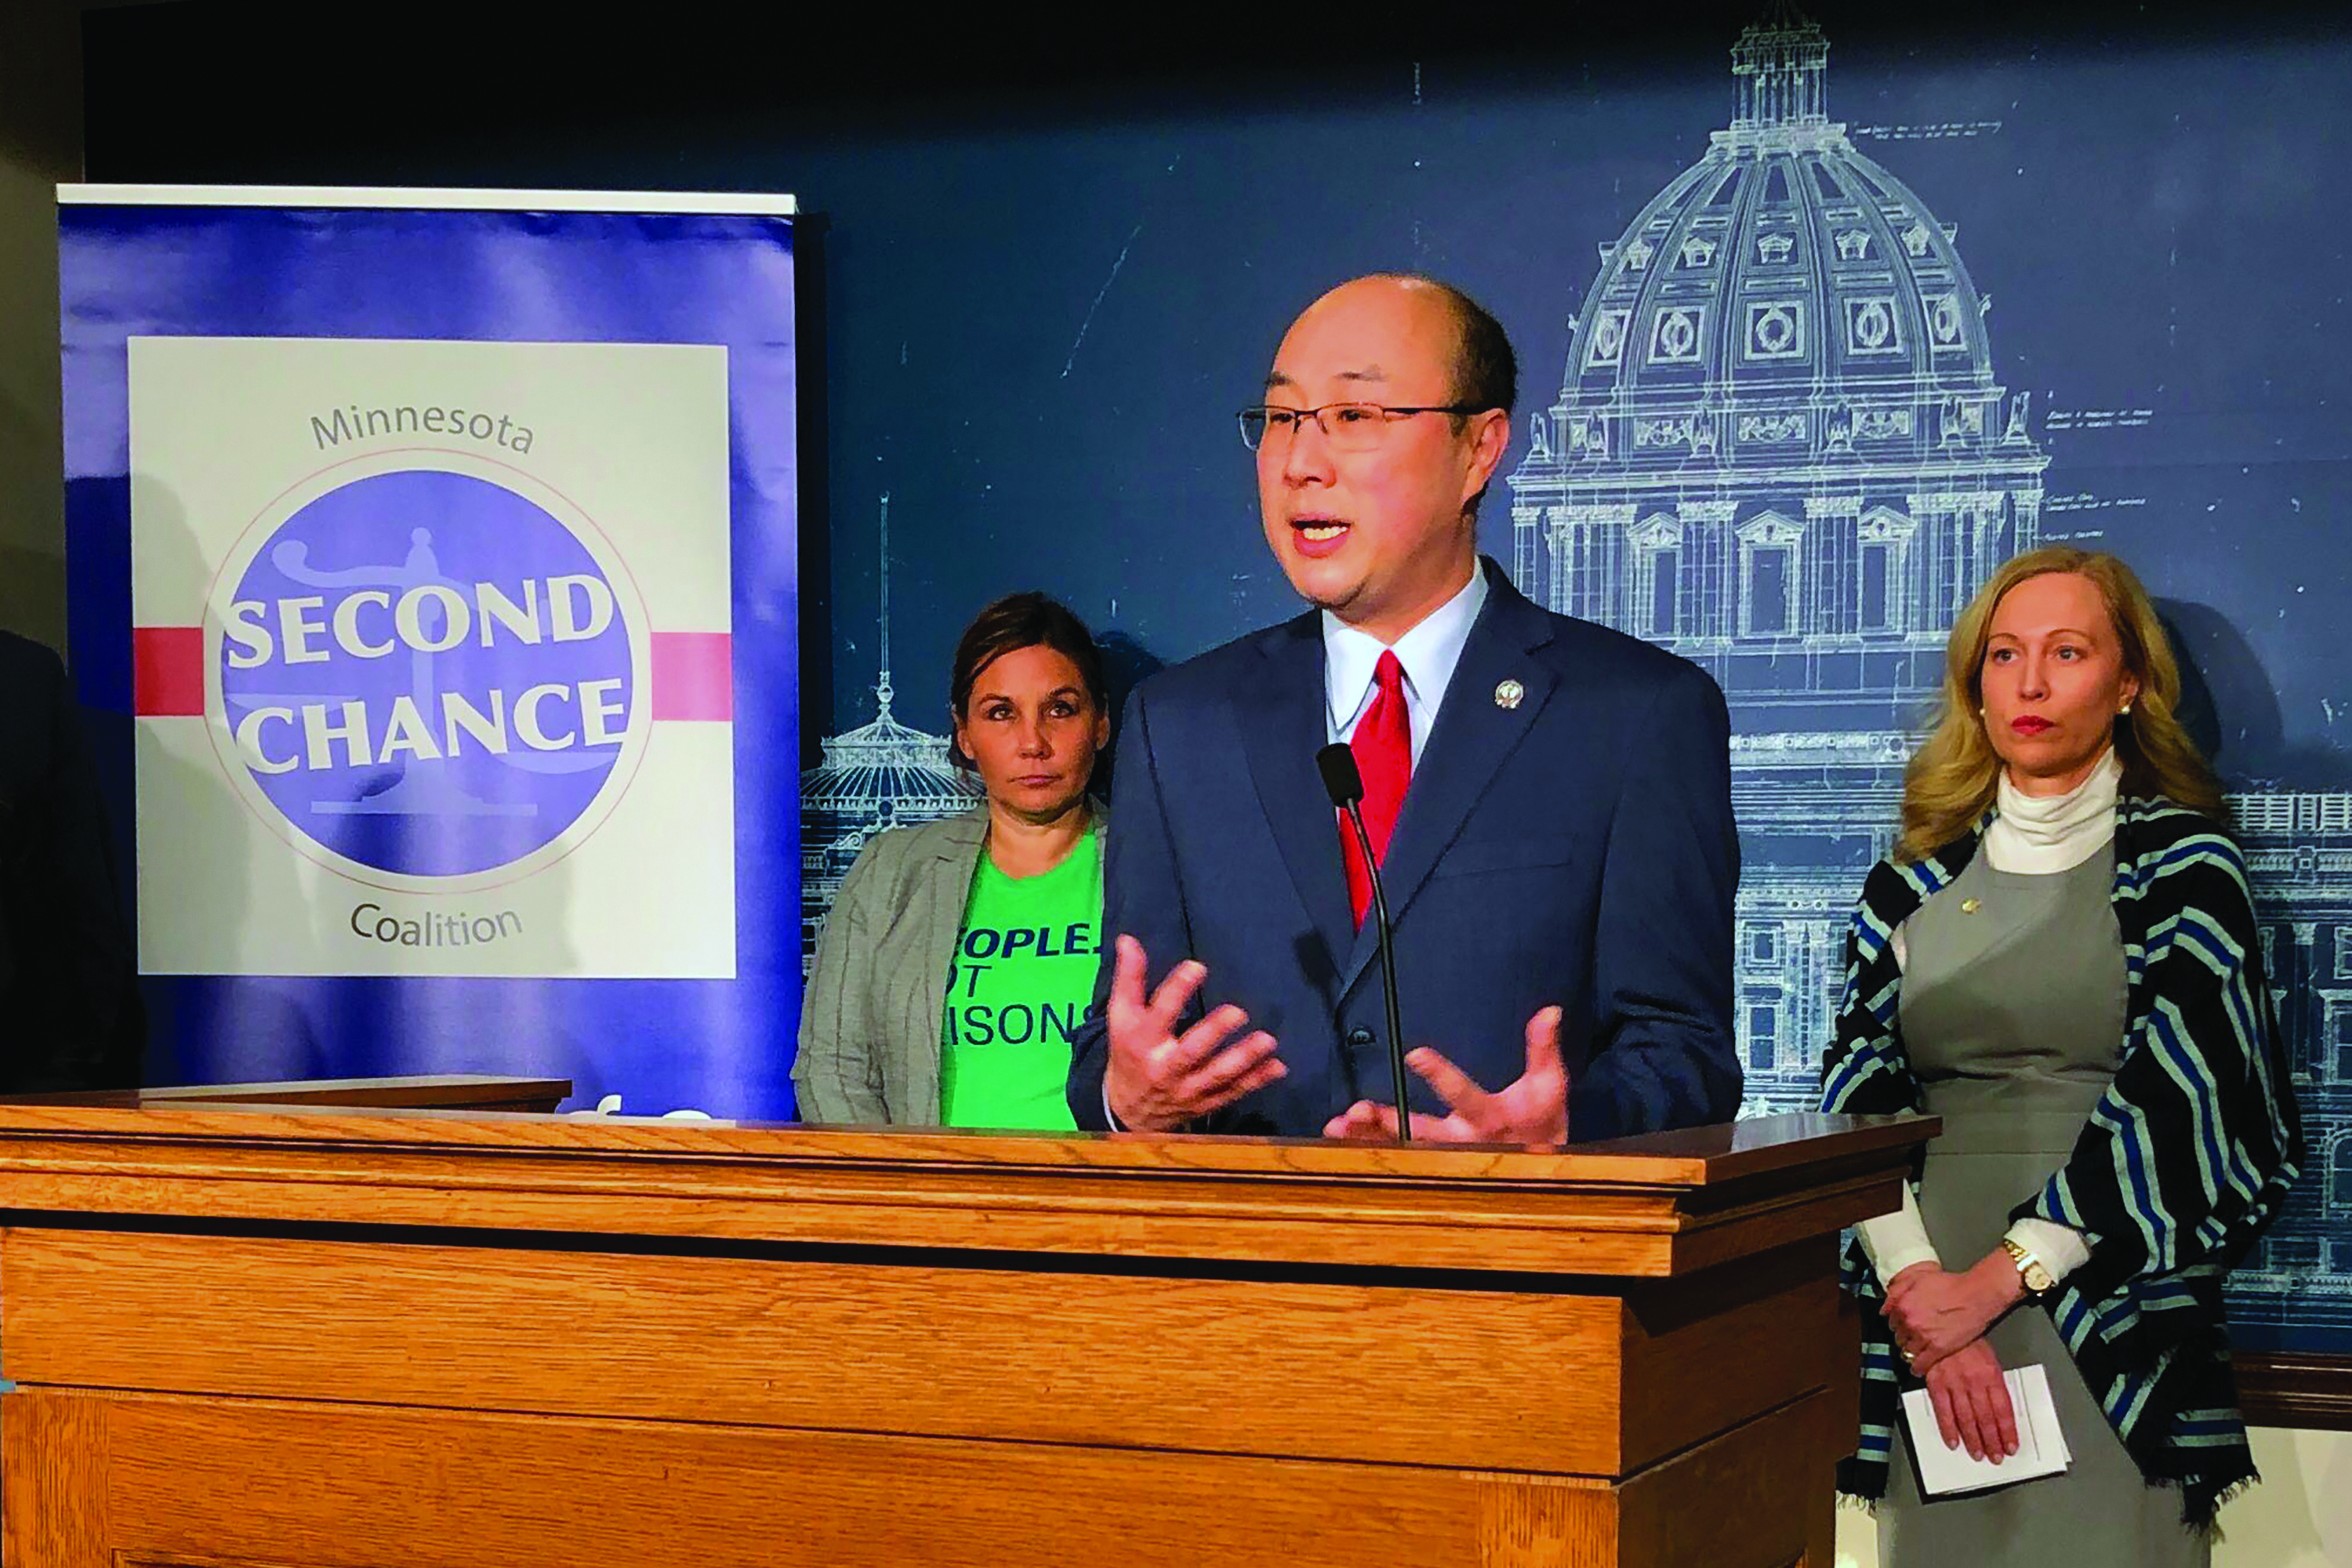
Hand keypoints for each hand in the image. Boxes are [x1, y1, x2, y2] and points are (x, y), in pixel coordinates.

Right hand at [1103, 935, 1284, 1132]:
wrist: (1129, 1111)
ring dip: (1243, 1059)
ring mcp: (1188, 1089)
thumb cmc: (1129, 1053)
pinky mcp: (1207, 1103)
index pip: (1160, 1013)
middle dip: (1213, 1033)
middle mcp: (1166, 1067)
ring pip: (1217, 1075)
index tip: (1198, 967)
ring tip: (1267, 1040)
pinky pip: (1234, 1092)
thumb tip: (1128, 939)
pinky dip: (1257, 1081)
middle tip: (1237, 1012)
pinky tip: (1278, 1067)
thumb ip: (1129, 978)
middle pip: (1191, 1051)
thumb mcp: (1121, 1017)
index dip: (1177, 990)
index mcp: (1143, 1041)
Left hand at [1322, 1006, 1567, 1145]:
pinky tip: (1339, 1135)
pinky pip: (1394, 1157)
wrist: (1543, 1175)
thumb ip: (1543, 1049)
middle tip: (1357, 1110)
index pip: (1463, 1094)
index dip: (1440, 1075)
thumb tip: (1549, 1010)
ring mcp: (1444, 1157)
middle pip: (1420, 1134)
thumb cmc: (1543, 1124)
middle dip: (1389, 1123)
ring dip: (1368, 1137)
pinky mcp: (1431, 1163)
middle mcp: (1461, 1143)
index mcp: (1490, 1119)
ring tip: (1336, 1125)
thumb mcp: (1549, 1087)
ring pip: (1401, 1150)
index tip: (1415, 1054)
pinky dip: (1366, 1147)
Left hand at [1885, 1250, 2024, 1375]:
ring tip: (1918, 1350)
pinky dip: (1917, 1368)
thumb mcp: (1918, 1278)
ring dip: (1911, 1351)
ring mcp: (1923, 1337)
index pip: (1891, 1321)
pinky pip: (1920, 1364)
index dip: (1899, 1324)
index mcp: (1903, 1304)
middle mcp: (1909, 1321)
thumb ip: (1898, 1289)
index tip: (1903, 1326)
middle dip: (1905, 1337)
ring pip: (1907, 1351)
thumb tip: (1885, 1306)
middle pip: (1898, 1337)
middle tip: (1913, 1336)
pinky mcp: (1937, 1349)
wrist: (1976, 1295)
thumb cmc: (1951, 1284)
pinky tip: (1918, 1368)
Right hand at [1922, 1339, 2018, 1461]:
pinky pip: (1943, 1410)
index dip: (2007, 1431)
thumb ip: (1993, 1383)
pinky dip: (1948, 1428)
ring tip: (1978, 1454)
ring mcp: (1954, 1383)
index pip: (2003, 1409)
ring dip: (1973, 1439)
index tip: (2010, 1446)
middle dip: (1992, 1440)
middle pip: (1986, 1418)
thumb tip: (1998, 1410)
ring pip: (1966, 1418)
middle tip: (1995, 1457)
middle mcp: (1974, 1381)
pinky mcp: (1936, 1383)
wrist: (1940, 1322)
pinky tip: (1953, 1442)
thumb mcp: (1989, 1357)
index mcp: (1991, 1374)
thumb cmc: (1967, 1340)